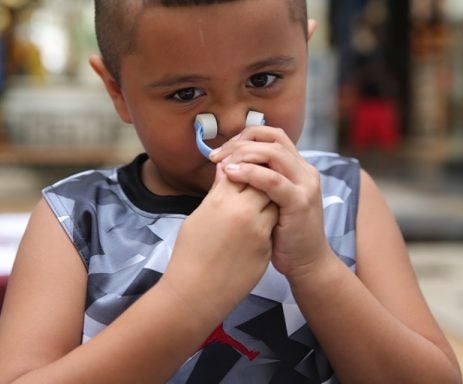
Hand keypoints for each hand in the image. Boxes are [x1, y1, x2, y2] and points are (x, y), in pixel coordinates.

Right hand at [162, 163, 277, 324]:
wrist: (196, 295)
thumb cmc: (189, 256)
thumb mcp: (197, 218)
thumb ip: (217, 192)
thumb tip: (225, 170)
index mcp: (220, 201)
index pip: (240, 169)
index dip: (242, 166)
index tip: (241, 169)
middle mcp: (242, 212)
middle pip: (262, 181)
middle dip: (260, 179)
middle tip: (256, 181)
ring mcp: (258, 231)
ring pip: (273, 202)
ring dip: (268, 198)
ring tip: (258, 203)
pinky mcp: (266, 248)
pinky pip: (272, 225)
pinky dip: (268, 221)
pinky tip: (257, 226)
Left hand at [210, 127, 335, 281]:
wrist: (308, 264)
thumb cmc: (283, 235)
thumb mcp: (266, 203)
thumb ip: (251, 182)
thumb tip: (221, 165)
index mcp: (298, 168)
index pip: (273, 135)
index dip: (246, 136)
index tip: (223, 149)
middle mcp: (305, 172)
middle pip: (273, 138)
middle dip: (240, 143)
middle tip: (216, 155)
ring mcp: (305, 186)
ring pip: (274, 154)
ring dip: (243, 154)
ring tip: (222, 163)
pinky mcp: (300, 203)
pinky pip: (273, 180)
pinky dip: (250, 173)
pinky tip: (231, 175)